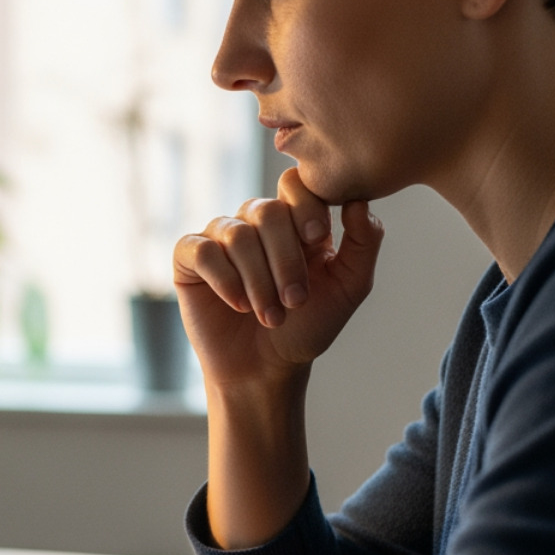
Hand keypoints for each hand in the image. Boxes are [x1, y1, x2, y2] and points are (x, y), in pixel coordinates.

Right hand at [173, 167, 383, 391]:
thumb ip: (365, 243)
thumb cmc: (307, 328)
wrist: (265, 369)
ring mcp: (220, 237)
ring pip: (237, 235)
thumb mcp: (349, 288)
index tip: (316, 238)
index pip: (294, 185)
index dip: (305, 206)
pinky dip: (224, 279)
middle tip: (295, 301)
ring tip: (270, 316)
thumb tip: (356, 202)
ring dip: (258, 280)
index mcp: (294, 220)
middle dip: (285, 259)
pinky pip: (202, 251)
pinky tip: (237, 305)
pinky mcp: (189, 258)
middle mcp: (254, 222)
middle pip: (268, 211)